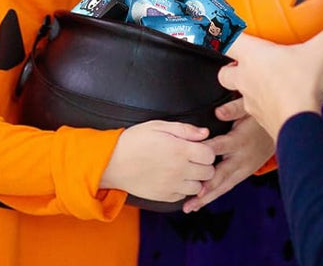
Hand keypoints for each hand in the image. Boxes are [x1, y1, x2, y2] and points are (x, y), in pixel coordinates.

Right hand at [100, 120, 214, 203]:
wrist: (112, 163)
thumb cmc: (134, 141)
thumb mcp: (159, 126)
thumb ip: (185, 129)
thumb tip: (204, 133)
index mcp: (180, 150)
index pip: (210, 155)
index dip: (207, 149)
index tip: (199, 147)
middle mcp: (179, 170)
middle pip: (208, 172)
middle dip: (204, 164)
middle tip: (193, 157)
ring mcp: (172, 185)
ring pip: (198, 187)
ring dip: (195, 178)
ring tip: (184, 169)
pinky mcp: (164, 196)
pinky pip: (183, 196)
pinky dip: (182, 188)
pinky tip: (174, 178)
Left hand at [182, 99, 274, 212]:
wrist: (283, 131)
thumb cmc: (261, 117)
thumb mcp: (250, 107)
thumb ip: (233, 108)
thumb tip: (218, 112)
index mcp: (240, 140)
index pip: (219, 147)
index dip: (203, 153)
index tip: (187, 160)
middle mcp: (241, 158)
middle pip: (221, 175)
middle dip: (205, 188)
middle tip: (190, 200)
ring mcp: (244, 169)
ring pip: (224, 186)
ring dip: (207, 197)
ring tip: (190, 207)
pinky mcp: (245, 173)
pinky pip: (228, 186)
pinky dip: (215, 195)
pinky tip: (200, 203)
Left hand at [219, 0, 322, 139]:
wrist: (300, 129)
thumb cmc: (303, 89)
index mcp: (254, 57)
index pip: (228, 39)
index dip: (224, 31)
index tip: (223, 25)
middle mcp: (247, 79)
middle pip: (224, 71)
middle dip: (231, 65)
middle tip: (246, 59)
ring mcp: (252, 101)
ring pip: (237, 94)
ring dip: (245, 88)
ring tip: (260, 82)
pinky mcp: (261, 119)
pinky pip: (254, 111)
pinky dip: (262, 104)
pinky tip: (278, 100)